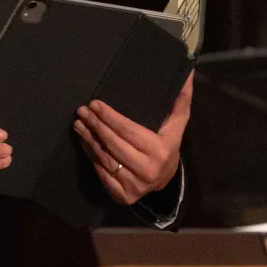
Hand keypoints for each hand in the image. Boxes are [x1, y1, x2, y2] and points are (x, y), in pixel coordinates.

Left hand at [75, 72, 191, 204]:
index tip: (94, 103)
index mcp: (161, 150)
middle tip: (81, 111)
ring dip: (88, 138)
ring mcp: (134, 185)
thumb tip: (187, 71)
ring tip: (79, 123)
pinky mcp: (121, 194)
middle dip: (95, 125)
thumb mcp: (176, 124)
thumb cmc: (167, 145)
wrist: (164, 180)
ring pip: (104, 157)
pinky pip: (100, 171)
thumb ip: (180, 99)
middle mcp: (148, 169)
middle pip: (113, 143)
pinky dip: (90, 154)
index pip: (128, 130)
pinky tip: (84, 141)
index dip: (109, 116)